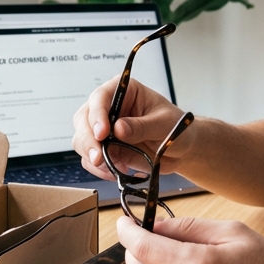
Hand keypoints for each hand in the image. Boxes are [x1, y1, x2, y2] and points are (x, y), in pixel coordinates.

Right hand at [72, 75, 186, 179]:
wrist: (181, 149)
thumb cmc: (176, 128)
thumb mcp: (164, 124)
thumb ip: (142, 126)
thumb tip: (118, 128)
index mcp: (124, 91)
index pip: (101, 97)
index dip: (97, 115)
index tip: (102, 133)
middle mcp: (109, 107)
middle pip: (83, 119)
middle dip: (88, 139)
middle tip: (98, 157)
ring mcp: (104, 129)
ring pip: (82, 139)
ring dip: (91, 155)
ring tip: (111, 167)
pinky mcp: (105, 148)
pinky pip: (90, 158)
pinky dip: (98, 168)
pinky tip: (115, 172)